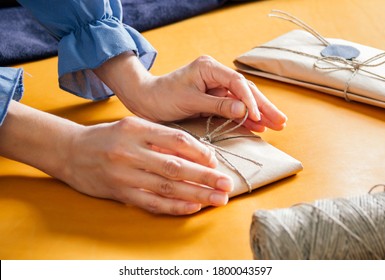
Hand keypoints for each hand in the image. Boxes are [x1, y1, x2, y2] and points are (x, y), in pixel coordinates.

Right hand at [0, 102, 231, 214]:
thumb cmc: (107, 137)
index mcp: (136, 129)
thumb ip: (160, 138)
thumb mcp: (132, 126)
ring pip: (167, 187)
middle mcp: (130, 152)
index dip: (199, 152)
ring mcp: (124, 175)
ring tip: (217, 199)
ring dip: (196, 195)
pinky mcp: (120, 193)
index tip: (215, 162)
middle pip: (176, 167)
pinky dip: (174, 207)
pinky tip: (192, 208)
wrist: (70, 151)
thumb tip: (196, 153)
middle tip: (226, 185)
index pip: (176, 140)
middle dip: (205, 178)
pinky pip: (151, 202)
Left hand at [94, 52, 286, 131]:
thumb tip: (244, 109)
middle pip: (245, 90)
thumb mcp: (189, 101)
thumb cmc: (162, 97)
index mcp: (209, 68)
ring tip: (276, 125)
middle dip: (263, 106)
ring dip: (258, 113)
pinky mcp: (212, 97)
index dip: (250, 100)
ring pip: (242, 99)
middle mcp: (215, 74)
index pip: (237, 83)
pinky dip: (244, 117)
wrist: (145, 100)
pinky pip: (232, 107)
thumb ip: (217, 105)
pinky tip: (257, 125)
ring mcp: (214, 86)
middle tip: (281, 121)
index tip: (258, 117)